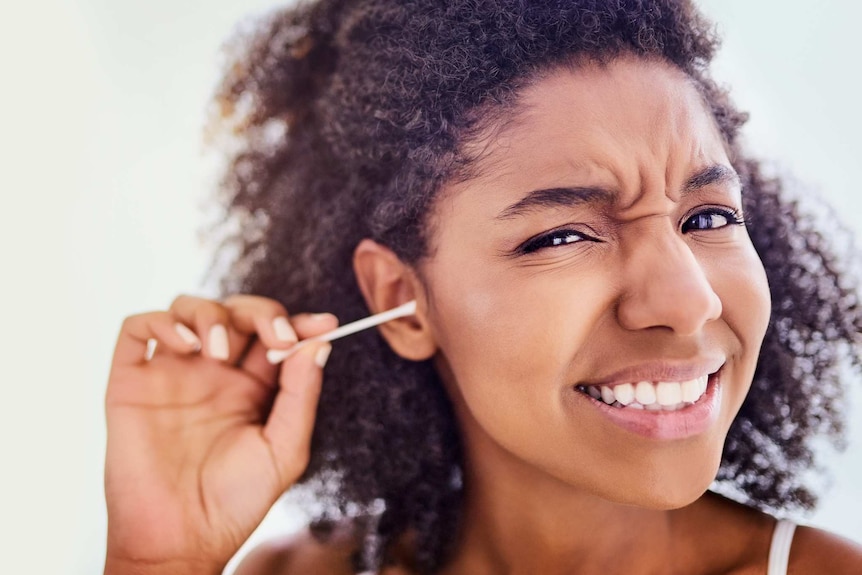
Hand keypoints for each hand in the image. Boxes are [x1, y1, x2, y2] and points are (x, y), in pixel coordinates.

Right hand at [103, 295, 337, 573]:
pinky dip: (161, 322)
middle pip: (237, 312)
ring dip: (211, 314)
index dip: (300, 323)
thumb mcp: (284, 449)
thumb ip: (301, 394)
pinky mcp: (132, 381)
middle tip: (277, 337)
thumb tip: (318, 343)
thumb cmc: (235, 502)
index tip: (326, 324)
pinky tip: (186, 346)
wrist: (180, 539)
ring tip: (219, 352)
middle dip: (262, 313)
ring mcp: (172, 373)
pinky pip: (138, 328)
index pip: (276, 336)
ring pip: (188, 308)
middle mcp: (213, 373)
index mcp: (252, 387)